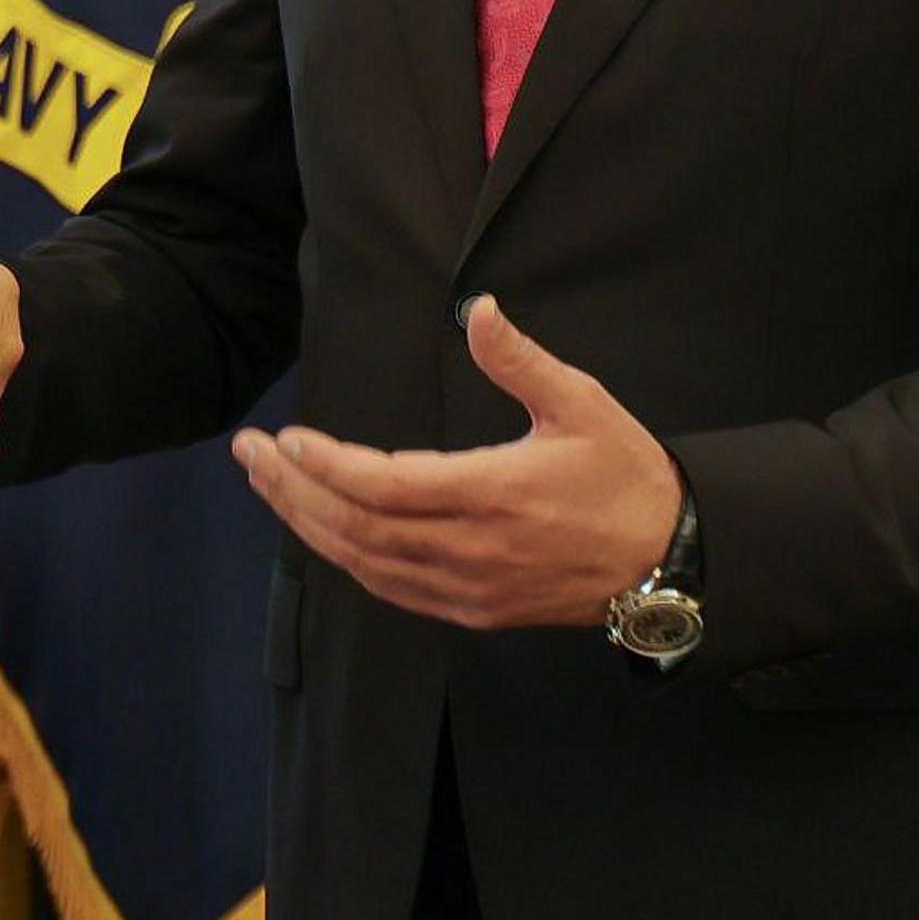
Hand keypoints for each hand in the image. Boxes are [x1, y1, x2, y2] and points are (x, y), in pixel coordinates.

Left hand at [232, 296, 678, 630]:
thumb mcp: (582, 404)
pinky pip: (392, 588)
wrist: (670, 562)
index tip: (285, 438)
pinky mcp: (473, 612)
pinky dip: (347, 558)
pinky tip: (321, 530)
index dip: (326, 465)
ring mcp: (469, 589)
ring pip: (365, 562)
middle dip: (293, 491)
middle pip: (357, 527)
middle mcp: (471, 550)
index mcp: (494, 494)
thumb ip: (519, 360)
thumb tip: (478, 308)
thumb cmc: (625, 475)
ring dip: (308, 525)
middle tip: (248, 454)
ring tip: (268, 485)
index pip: (385, 486)